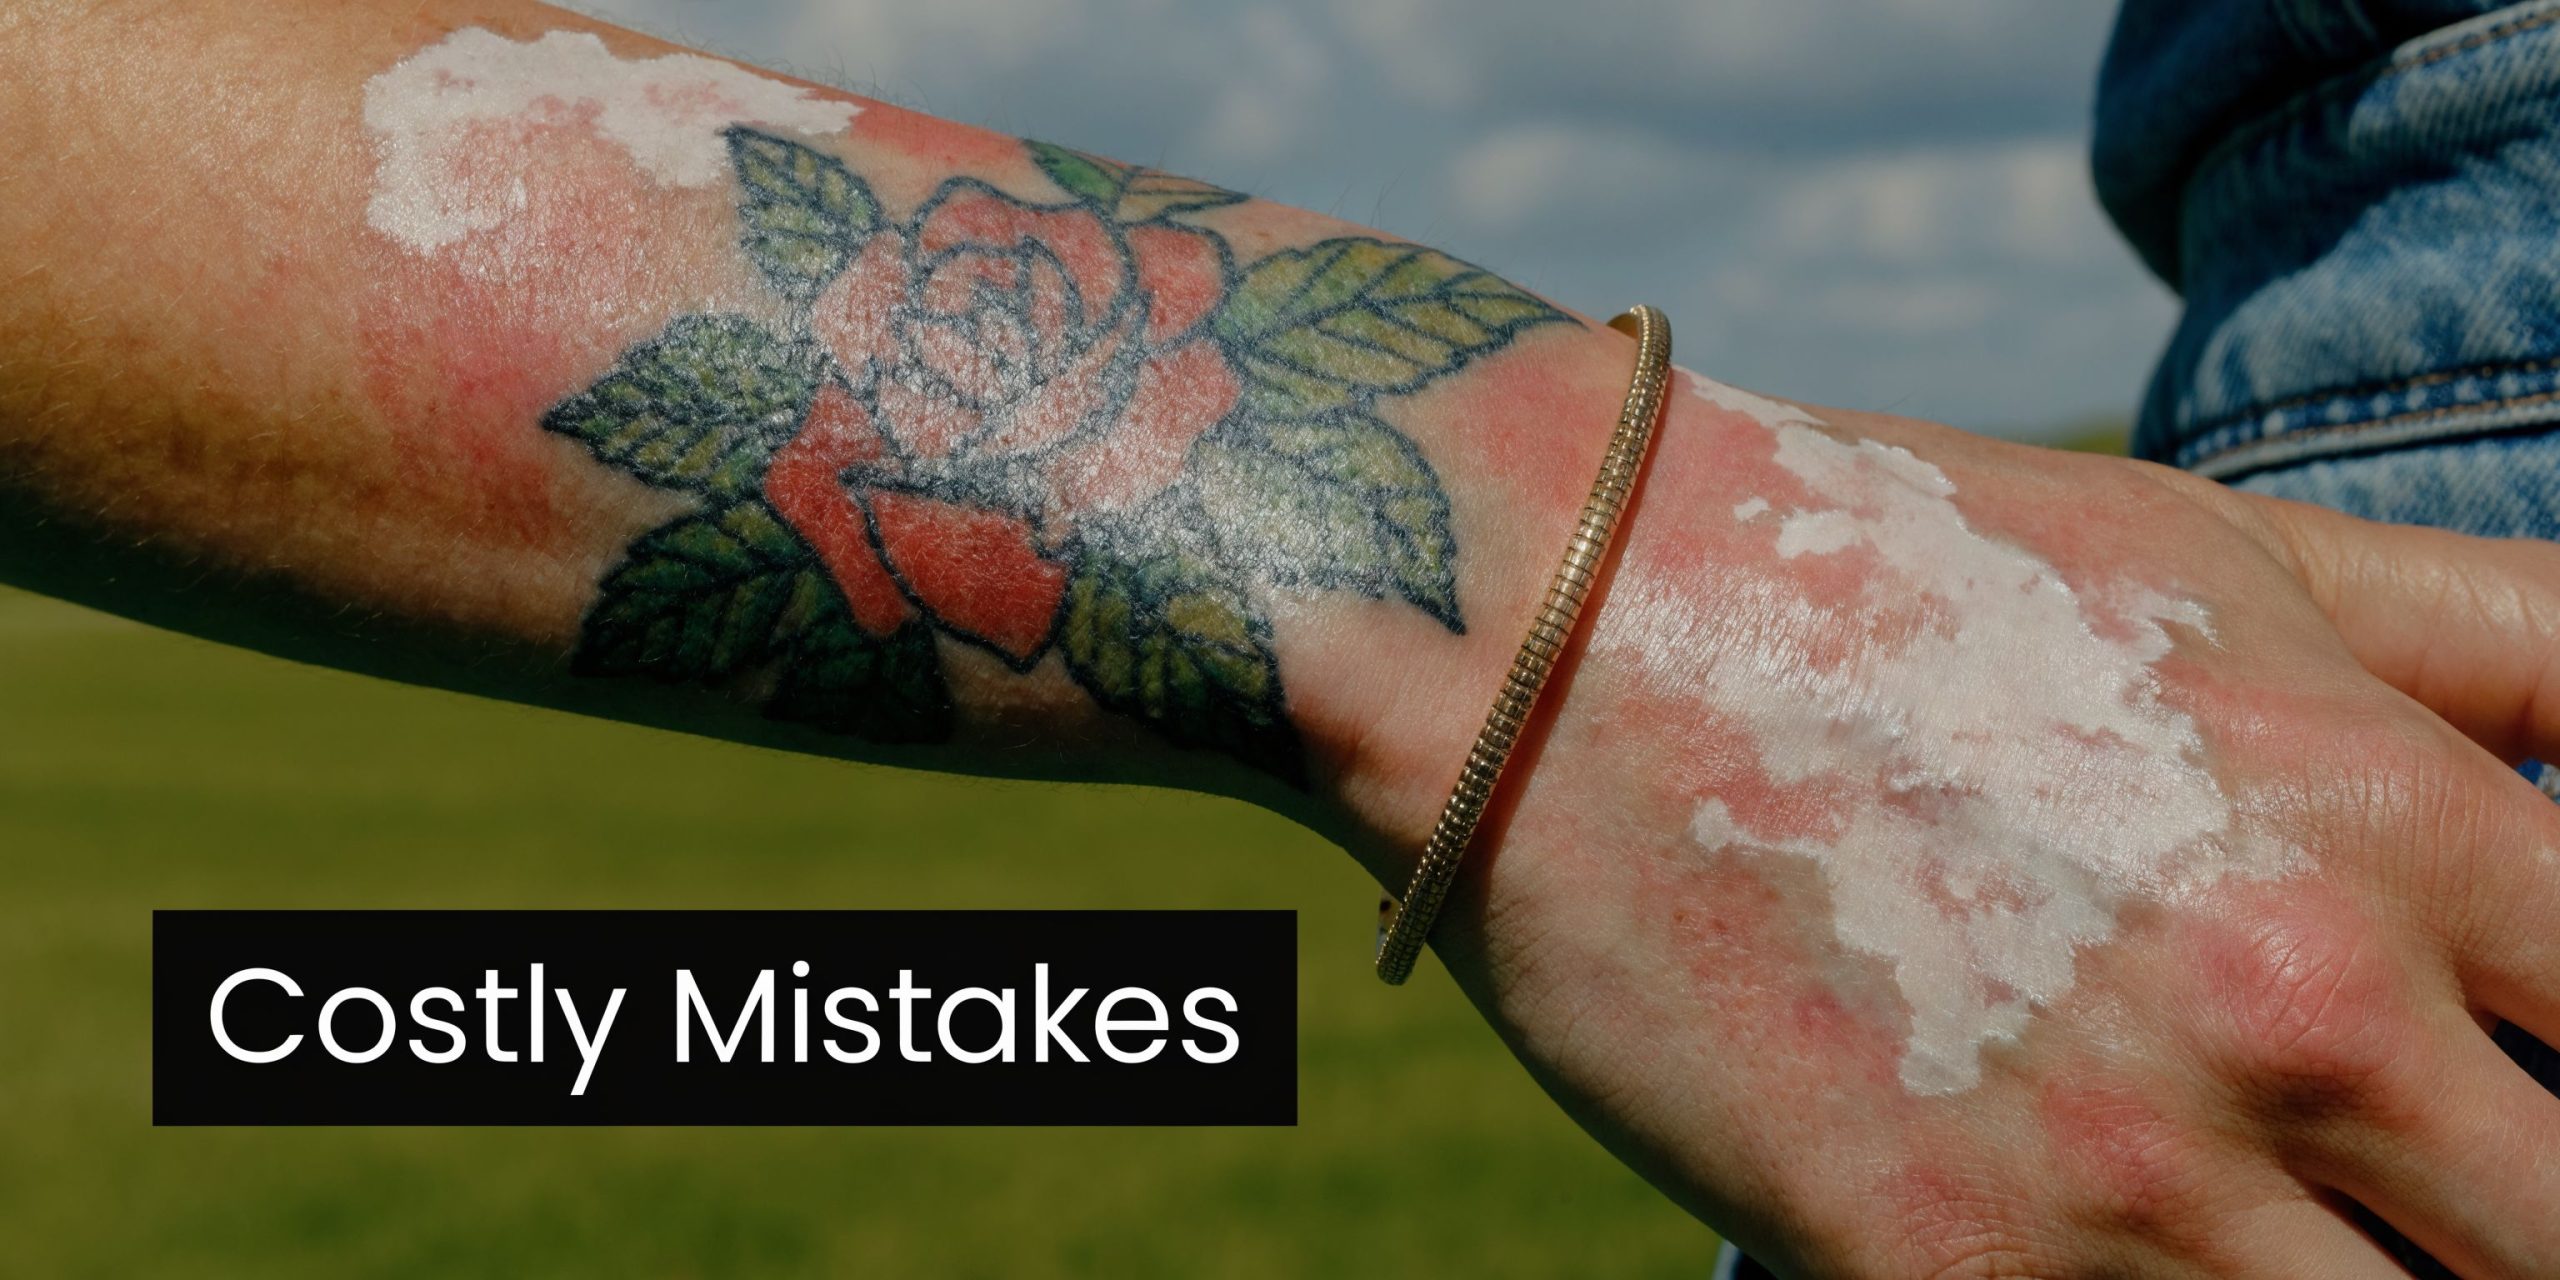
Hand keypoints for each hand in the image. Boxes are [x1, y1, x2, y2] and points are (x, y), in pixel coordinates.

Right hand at [1373, 377, 2559, 1275]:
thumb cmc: (1904, 571)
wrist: (1549, 632)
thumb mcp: (2233, 556)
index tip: (2538, 1109)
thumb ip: (2515, 645)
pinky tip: (2135, 1255)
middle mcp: (2295, 1020)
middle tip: (2429, 1192)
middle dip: (2520, 1232)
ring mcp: (2114, 1181)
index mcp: (2395, 832)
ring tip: (2273, 1221)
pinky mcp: (1934, 1275)